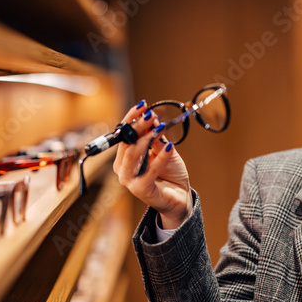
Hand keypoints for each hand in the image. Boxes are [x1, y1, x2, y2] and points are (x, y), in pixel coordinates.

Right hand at [113, 101, 191, 228]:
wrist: (179, 196)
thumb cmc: (168, 173)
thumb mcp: (162, 150)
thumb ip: (155, 137)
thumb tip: (151, 117)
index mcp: (124, 157)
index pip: (123, 133)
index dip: (131, 118)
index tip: (142, 105)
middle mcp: (122, 168)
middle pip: (127, 142)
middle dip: (139, 126)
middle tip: (151, 115)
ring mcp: (129, 180)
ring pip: (133, 154)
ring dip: (147, 139)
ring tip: (160, 128)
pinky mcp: (140, 190)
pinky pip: (150, 170)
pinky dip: (160, 158)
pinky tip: (170, 148)